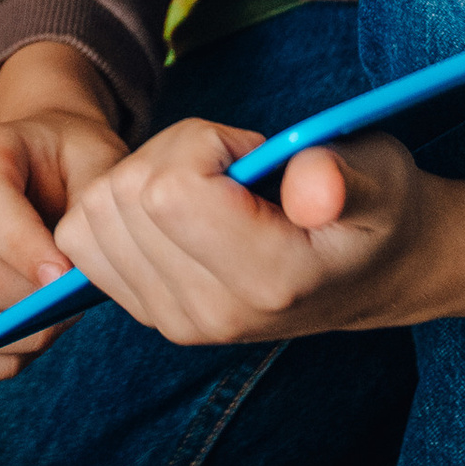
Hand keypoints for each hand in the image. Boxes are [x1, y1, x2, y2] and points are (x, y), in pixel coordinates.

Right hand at [0, 40, 128, 379]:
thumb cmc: (74, 163)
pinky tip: (33, 340)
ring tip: (59, 319)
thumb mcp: (96, 161)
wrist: (48, 164)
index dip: (21, 247)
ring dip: (11, 335)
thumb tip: (74, 273)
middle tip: (70, 305)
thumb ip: (87, 208)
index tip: (65, 277)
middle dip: (17, 300)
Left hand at [49, 125, 464, 343]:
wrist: (376, 271)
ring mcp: (175, 322)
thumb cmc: (376, 206)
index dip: (201, 144)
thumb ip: (344, 176)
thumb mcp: (382, 175)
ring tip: (210, 185)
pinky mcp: (150, 314)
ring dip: (140, 177)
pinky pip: (82, 242)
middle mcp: (212, 315)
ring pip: (93, 215)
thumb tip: (311, 188)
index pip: (168, 191)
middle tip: (232, 166)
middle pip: (124, 195)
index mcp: (268, 281)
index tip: (250, 151)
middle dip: (169, 154)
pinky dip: (116, 208)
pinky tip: (174, 210)